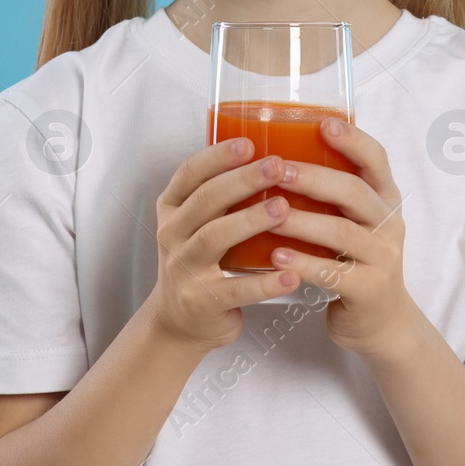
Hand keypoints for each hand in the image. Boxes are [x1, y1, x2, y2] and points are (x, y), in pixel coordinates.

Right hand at [145, 137, 303, 353]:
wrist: (180, 322)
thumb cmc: (201, 262)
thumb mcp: (197, 225)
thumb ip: (222, 197)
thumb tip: (276, 156)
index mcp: (173, 208)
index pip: (189, 173)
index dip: (218, 156)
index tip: (248, 143)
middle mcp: (173, 235)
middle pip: (205, 200)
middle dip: (241, 180)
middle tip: (276, 166)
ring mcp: (184, 269)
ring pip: (215, 238)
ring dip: (250, 220)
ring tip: (284, 208)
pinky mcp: (201, 301)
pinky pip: (234, 289)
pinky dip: (264, 282)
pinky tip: (291, 274)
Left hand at [266, 117, 419, 356]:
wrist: (380, 322)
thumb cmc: (355, 261)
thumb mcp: (354, 221)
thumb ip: (332, 193)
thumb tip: (279, 151)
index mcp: (384, 199)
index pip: (376, 160)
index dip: (353, 141)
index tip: (323, 124)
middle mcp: (389, 224)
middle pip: (354, 192)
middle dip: (315, 178)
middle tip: (278, 169)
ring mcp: (382, 258)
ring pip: (341, 233)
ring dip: (302, 221)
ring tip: (269, 214)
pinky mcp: (369, 290)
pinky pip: (333, 274)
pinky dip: (303, 263)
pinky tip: (275, 257)